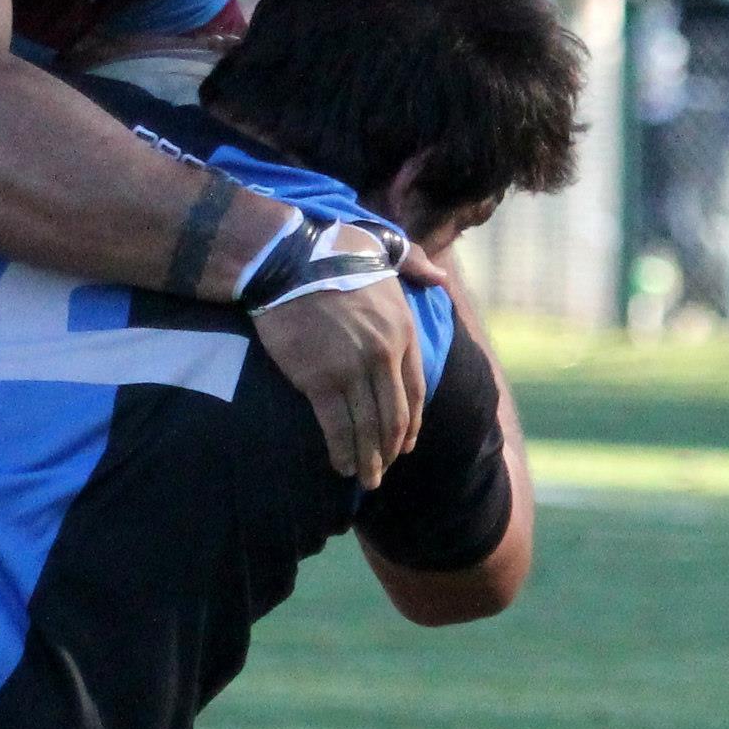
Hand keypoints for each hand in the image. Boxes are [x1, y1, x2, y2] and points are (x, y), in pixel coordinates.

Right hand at [254, 269, 429, 488]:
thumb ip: (415, 264)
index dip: (412, 424)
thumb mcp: (386, 249)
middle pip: (394, 417)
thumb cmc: (334, 250)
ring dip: (369, 459)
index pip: (415, 391)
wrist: (288, 259)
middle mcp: (383, 355)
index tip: (406, 444)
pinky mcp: (320, 381)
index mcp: (402, 330)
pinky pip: (337, 426)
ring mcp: (352, 371)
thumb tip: (440, 278)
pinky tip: (342, 466)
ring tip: (366, 479)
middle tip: (384, 469)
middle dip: (391, 450)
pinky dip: (343, 451)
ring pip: (368, 428)